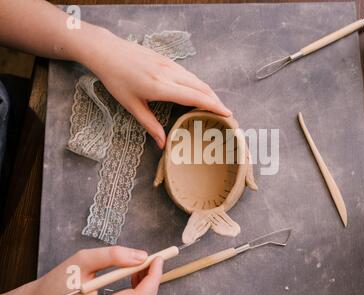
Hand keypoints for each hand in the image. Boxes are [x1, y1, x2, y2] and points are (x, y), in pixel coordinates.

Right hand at [0, 246, 162, 294]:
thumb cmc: (58, 281)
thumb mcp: (83, 260)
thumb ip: (113, 255)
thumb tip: (141, 255)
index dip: (154, 277)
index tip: (160, 259)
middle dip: (152, 279)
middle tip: (154, 259)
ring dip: (145, 284)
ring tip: (142, 264)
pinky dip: (136, 290)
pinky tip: (132, 275)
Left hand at [80, 28, 231, 147]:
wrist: (108, 52)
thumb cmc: (116, 80)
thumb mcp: (132, 106)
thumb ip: (150, 125)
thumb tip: (163, 144)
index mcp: (161, 87)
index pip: (195, 97)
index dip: (214, 106)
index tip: (228, 114)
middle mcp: (169, 74)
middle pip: (202, 87)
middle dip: (217, 101)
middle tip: (227, 115)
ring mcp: (170, 65)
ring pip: (197, 79)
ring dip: (210, 92)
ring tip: (217, 106)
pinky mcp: (167, 61)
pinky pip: (189, 74)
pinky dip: (199, 85)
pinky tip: (200, 93)